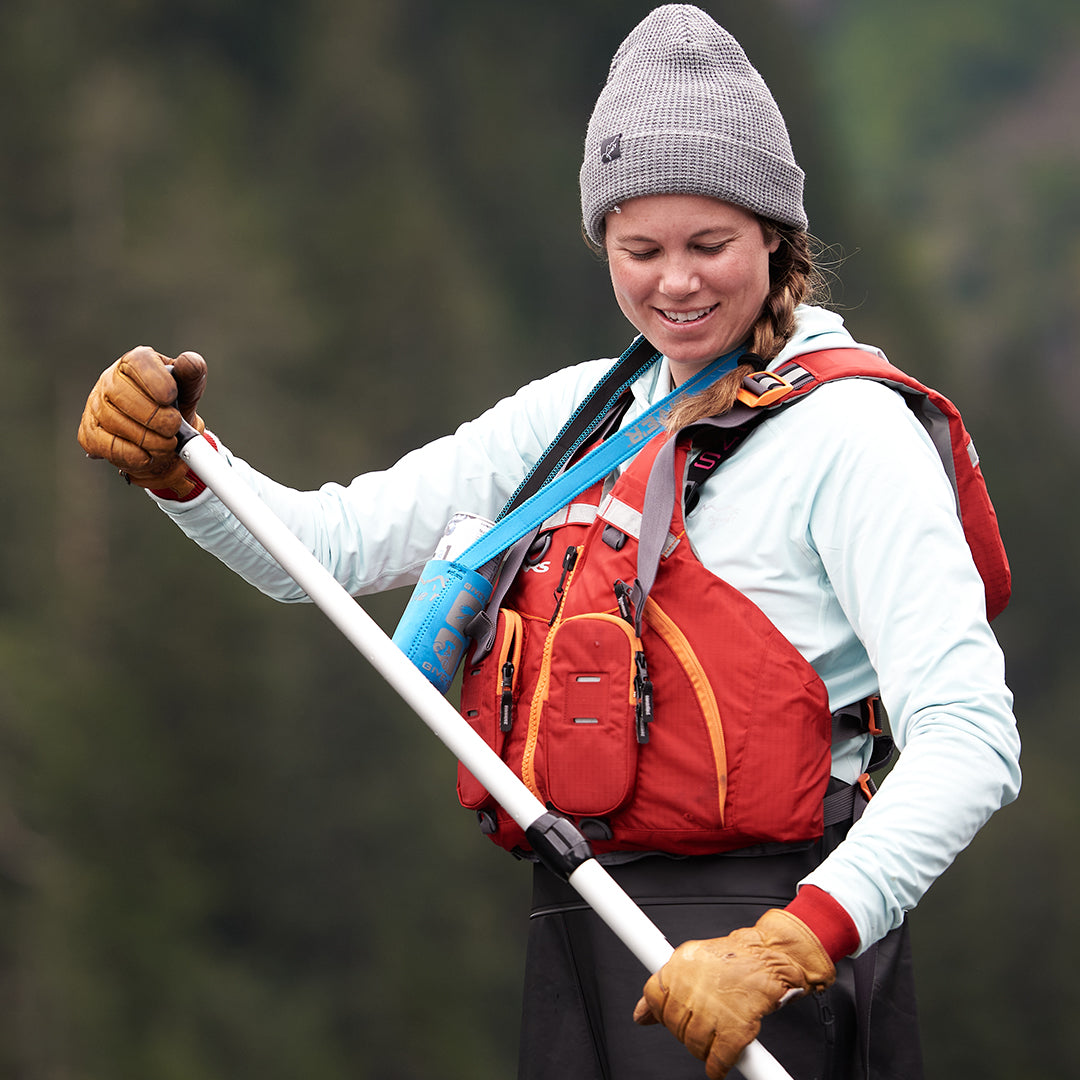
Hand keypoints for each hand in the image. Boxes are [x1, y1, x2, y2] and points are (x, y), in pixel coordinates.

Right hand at [77, 346, 207, 497]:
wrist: (163, 433)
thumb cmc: (174, 404)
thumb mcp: (188, 389)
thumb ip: (192, 374)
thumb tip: (189, 362)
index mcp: (135, 363)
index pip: (137, 362)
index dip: (154, 380)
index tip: (171, 397)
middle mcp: (110, 381)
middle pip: (120, 394)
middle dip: (153, 416)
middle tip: (174, 428)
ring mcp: (97, 406)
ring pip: (112, 420)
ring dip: (145, 438)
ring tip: (168, 444)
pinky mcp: (90, 432)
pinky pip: (103, 444)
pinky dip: (128, 454)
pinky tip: (147, 456)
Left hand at [633, 909, 834, 1079]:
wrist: (766, 957)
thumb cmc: (731, 957)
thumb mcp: (690, 959)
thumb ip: (663, 985)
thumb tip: (640, 1015)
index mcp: (678, 969)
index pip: (653, 999)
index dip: (661, 1011)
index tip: (672, 1016)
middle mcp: (691, 990)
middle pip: (674, 1026)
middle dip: (684, 1031)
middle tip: (698, 1026)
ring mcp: (713, 1011)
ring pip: (694, 1045)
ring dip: (701, 1049)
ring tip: (711, 1041)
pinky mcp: (735, 1029)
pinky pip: (718, 1059)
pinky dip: (717, 1068)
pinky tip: (719, 1065)